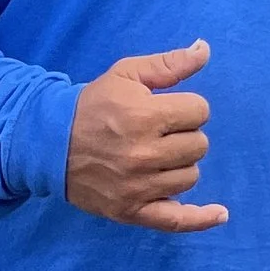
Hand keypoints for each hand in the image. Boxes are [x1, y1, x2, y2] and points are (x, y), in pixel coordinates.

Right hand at [64, 43, 225, 231]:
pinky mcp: (130, 211)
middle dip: (184, 134)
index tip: (166, 109)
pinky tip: (220, 214)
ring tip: (155, 155)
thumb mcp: (126, 74)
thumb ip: (169, 63)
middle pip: (199, 145)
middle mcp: (143, 155)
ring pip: (190, 176)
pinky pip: (176, 221)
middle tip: (157, 132)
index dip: (187, 107)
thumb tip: (205, 50)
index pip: (200, 112)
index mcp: (144, 117)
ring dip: (180, 165)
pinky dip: (200, 219)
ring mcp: (137, 187)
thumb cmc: (93, 105)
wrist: (49, 143)